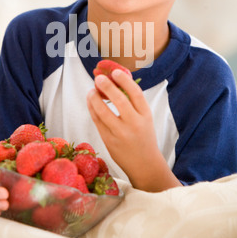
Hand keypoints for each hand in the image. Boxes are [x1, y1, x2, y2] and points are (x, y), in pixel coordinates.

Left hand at [87, 69, 180, 190]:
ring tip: (91, 90)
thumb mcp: (145, 119)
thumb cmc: (144, 136)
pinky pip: (97, 121)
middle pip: (119, 100)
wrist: (145, 165)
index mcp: (146, 115)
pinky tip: (90, 102)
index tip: (115, 72)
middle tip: (99, 78)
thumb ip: (133, 103)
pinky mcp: (109, 141)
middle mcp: (134, 124)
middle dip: (107, 86)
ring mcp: (121, 134)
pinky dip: (92, 109)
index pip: (136, 93)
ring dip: (94, 98)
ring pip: (103, 111)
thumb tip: (116, 82)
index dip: (124, 80)